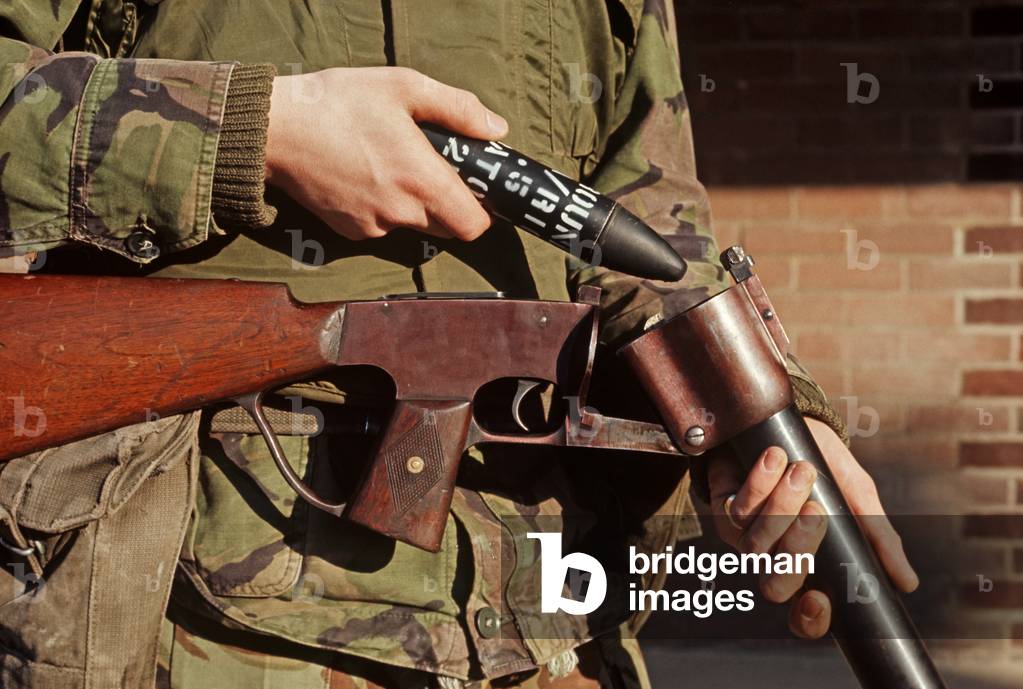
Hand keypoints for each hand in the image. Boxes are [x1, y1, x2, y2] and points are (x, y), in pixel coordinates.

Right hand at [265, 67, 508, 240]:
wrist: (276, 130)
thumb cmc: (340, 103)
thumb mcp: (404, 87)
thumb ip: (458, 108)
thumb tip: (496, 129)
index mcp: (421, 180)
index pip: (473, 226)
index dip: (482, 212)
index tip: (477, 191)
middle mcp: (401, 213)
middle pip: (446, 227)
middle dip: (449, 204)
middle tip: (432, 167)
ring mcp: (374, 226)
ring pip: (412, 224)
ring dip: (413, 203)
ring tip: (389, 163)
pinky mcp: (350, 231)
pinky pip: (382, 225)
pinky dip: (382, 206)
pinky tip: (363, 174)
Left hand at [707, 417, 918, 638]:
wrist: (787, 423)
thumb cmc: (825, 466)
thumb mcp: (857, 496)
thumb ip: (877, 537)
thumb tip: (907, 582)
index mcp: (811, 566)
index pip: (804, 615)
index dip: (809, 618)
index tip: (820, 598)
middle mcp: (776, 559)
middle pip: (776, 585)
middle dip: (797, 551)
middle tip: (818, 512)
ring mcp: (746, 536)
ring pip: (755, 546)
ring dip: (781, 506)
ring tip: (803, 470)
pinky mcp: (723, 509)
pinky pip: (735, 511)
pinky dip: (759, 484)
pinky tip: (774, 458)